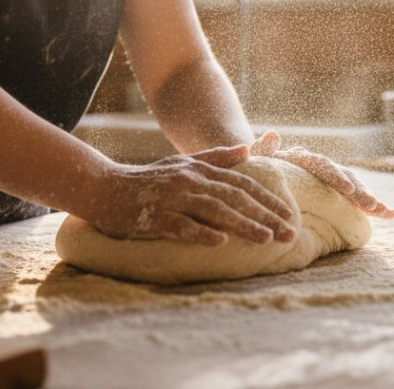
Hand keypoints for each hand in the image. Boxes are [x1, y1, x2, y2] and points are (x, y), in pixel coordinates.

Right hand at [81, 144, 297, 246]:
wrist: (103, 187)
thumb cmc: (147, 179)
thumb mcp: (183, 163)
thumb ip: (216, 157)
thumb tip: (248, 150)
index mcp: (199, 170)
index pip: (241, 184)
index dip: (267, 199)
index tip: (289, 214)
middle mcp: (190, 181)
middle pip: (234, 197)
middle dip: (265, 215)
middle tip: (290, 233)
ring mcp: (172, 198)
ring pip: (214, 211)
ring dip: (243, 225)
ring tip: (267, 239)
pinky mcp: (155, 217)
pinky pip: (181, 226)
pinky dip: (201, 233)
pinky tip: (221, 243)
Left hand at [251, 131, 393, 218]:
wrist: (262, 170)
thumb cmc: (254, 171)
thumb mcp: (254, 162)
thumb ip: (262, 152)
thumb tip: (272, 134)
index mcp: (301, 159)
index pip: (321, 165)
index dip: (334, 175)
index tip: (345, 187)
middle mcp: (319, 166)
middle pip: (343, 176)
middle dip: (359, 191)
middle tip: (372, 206)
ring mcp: (329, 178)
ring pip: (354, 186)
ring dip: (369, 199)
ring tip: (385, 212)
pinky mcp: (335, 192)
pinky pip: (355, 199)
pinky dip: (372, 206)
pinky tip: (390, 214)